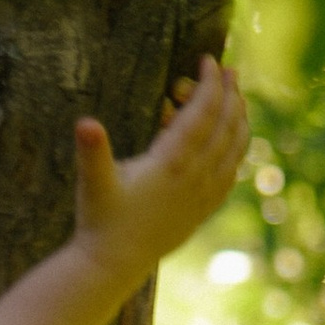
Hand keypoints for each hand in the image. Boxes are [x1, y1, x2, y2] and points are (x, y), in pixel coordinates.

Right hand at [70, 57, 249, 281]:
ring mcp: (204, 193)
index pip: (202, 112)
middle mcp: (195, 176)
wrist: (114, 264)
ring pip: (235, 147)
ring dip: (240, 119)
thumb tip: (84, 123)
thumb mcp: (92, 182)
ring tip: (237, 98)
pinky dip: (239, 149)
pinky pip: (232, 171)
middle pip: (225, 125)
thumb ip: (91, 150)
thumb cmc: (100, 220)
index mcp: (172, 162)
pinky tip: (236, 141)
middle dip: (230, 94)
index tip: (210, 60)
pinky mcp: (204, 208)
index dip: (209, 84)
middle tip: (229, 70)